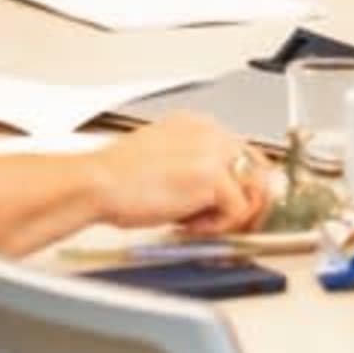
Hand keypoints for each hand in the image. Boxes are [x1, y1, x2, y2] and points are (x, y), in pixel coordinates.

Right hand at [94, 113, 272, 234]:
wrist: (96, 183)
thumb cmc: (117, 180)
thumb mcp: (162, 164)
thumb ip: (193, 173)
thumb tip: (216, 197)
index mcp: (197, 125)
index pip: (241, 154)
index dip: (237, 187)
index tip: (227, 208)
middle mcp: (211, 132)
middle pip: (257, 169)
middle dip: (244, 201)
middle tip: (222, 223)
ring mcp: (215, 151)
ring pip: (253, 191)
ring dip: (230, 216)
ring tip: (198, 224)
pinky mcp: (214, 176)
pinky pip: (237, 211)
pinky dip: (216, 227)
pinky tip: (187, 225)